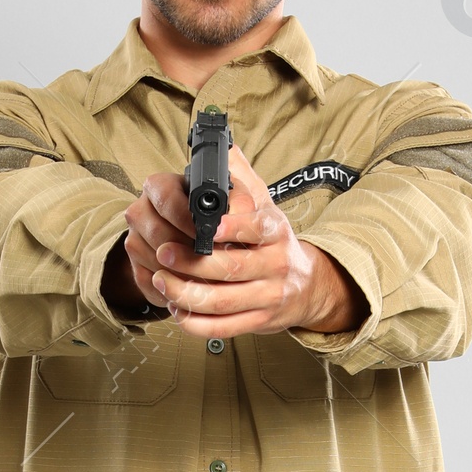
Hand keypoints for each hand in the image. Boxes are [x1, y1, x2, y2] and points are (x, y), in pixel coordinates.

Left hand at [117, 144, 365, 339]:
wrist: (309, 285)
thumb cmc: (274, 241)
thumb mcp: (265, 204)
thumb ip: (241, 176)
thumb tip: (222, 143)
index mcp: (276, 232)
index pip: (257, 227)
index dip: (232, 228)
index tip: (206, 227)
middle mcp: (276, 265)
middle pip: (233, 269)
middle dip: (194, 264)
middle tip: (164, 254)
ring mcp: (268, 296)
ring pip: (225, 302)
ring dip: (188, 294)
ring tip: (163, 282)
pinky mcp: (259, 322)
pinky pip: (225, 327)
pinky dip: (197, 323)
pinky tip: (177, 310)